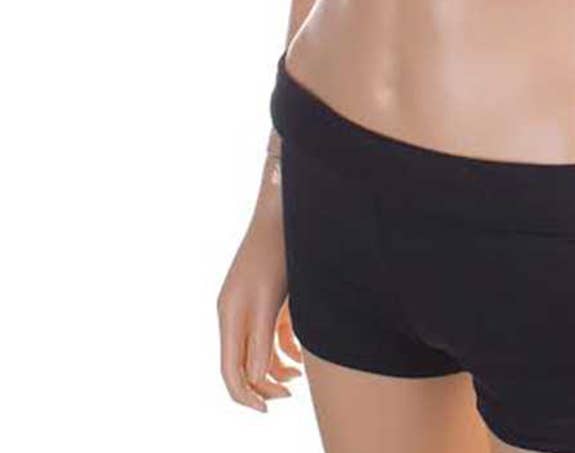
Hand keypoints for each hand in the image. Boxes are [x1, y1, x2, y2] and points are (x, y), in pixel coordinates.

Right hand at [217, 205, 302, 411]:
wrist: (285, 209)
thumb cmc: (280, 250)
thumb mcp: (271, 298)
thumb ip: (262, 338)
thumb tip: (256, 378)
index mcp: (230, 314)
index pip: (230, 370)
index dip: (247, 396)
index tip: (267, 410)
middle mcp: (233, 311)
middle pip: (240, 364)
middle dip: (262, 385)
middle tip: (289, 395)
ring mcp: (247, 302)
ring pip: (255, 351)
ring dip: (274, 368)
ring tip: (298, 376)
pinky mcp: (263, 294)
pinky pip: (266, 332)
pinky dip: (281, 347)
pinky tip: (300, 354)